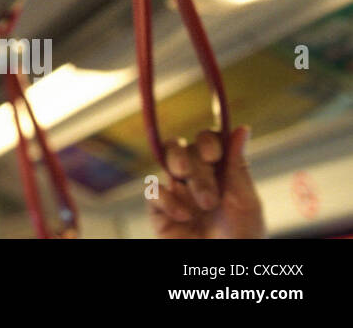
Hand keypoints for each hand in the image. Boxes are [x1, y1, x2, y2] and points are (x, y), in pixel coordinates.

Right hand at [148, 126, 263, 237]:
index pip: (208, 141)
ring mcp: (176, 191)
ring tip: (197, 199)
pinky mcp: (157, 209)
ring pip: (166, 160)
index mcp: (221, 173)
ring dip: (180, 173)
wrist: (222, 271)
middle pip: (185, 148)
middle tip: (210, 198)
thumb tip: (242, 127)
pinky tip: (183, 217)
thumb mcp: (246, 202)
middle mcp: (197, 177)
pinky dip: (166, 200)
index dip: (207, 141)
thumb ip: (237, 165)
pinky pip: (152, 190)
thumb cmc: (242, 240)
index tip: (214, 155)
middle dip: (197, 169)